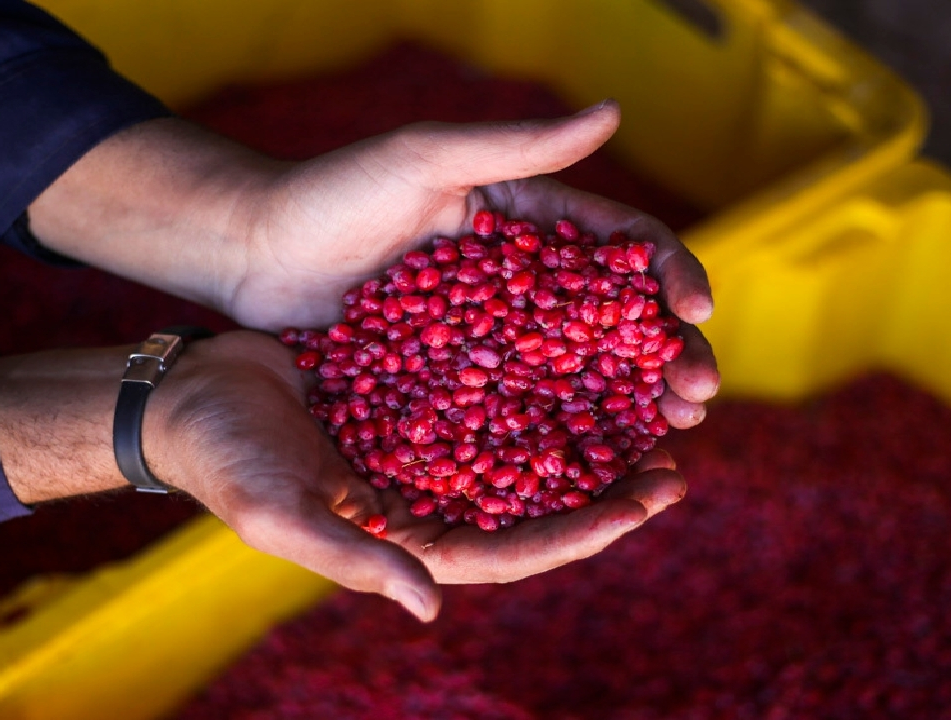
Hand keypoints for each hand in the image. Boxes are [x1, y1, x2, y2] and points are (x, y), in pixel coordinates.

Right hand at [145, 331, 686, 620]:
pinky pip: (488, 389)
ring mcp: (425, 446)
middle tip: (673, 460)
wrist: (193, 392)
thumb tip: (429, 608)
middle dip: (605, 489)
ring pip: (522, 444)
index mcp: (405, 539)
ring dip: (583, 429)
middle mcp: (427, 497)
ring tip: (646, 406)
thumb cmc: (228, 460)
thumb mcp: (283, 514)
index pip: (510, 549)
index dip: (580, 532)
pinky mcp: (415, 395)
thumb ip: (355, 558)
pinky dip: (535, 375)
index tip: (646, 503)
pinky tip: (577, 349)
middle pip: (533, 501)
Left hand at [228, 101, 717, 426]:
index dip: (669, 274)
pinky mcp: (454, 379)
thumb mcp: (422, 159)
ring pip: (578, 371)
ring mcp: (490, 335)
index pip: (621, 246)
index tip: (698, 311)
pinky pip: (518, 408)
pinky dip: (559, 433)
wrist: (253, 252)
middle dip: (668, 354)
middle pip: (615, 319)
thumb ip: (515, 146)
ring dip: (629, 402)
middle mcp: (521, 281)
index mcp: (528, 221)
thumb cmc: (332, 193)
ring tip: (668, 434)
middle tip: (698, 396)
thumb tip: (614, 113)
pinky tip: (591, 466)